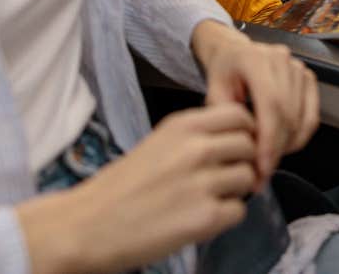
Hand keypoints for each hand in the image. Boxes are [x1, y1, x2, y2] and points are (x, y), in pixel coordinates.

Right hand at [18, 104, 257, 273]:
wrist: (89, 224)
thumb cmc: (122, 184)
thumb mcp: (159, 141)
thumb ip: (195, 136)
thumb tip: (234, 139)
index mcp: (183, 125)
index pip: (239, 114)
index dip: (244, 130)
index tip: (235, 145)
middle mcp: (197, 148)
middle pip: (249, 146)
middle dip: (243, 161)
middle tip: (226, 176)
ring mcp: (202, 183)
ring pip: (247, 179)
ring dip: (236, 190)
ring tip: (211, 198)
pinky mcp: (204, 219)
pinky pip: (239, 212)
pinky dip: (226, 217)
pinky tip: (203, 217)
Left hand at [191, 20, 319, 186]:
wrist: (235, 52)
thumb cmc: (224, 71)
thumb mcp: (213, 90)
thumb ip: (225, 116)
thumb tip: (242, 145)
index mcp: (255, 58)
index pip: (271, 103)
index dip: (269, 139)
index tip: (262, 166)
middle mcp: (281, 59)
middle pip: (287, 113)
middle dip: (276, 149)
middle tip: (262, 174)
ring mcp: (297, 67)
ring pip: (300, 118)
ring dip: (287, 146)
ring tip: (268, 161)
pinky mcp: (308, 78)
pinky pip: (312, 116)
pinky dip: (300, 137)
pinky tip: (284, 146)